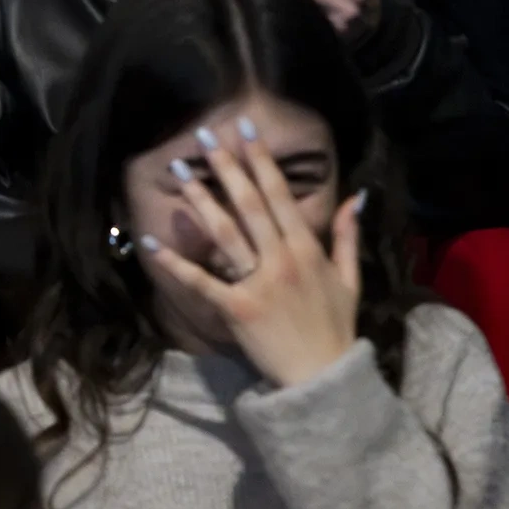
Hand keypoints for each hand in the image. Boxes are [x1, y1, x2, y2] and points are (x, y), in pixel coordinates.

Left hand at [141, 127, 364, 388]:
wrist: (323, 378)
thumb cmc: (335, 327)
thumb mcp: (349, 279)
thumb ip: (346, 236)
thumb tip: (356, 196)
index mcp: (306, 249)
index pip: (280, 195)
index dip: (261, 160)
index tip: (245, 130)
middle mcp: (280, 259)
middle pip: (248, 204)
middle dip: (225, 166)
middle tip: (204, 135)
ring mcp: (257, 283)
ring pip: (224, 232)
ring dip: (199, 198)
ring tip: (178, 170)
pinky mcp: (235, 309)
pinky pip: (201, 281)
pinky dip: (175, 262)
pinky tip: (152, 240)